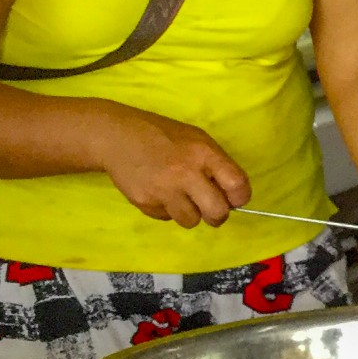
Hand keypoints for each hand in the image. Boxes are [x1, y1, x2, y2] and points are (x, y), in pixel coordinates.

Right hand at [101, 108, 251, 228]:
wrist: (117, 137)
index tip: (233, 199)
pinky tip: (158, 191)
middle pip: (217, 213)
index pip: (237, 185)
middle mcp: (186, 173)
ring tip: (179, 195)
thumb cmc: (164, 137)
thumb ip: (216, 165)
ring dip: (190, 213)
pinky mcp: (145, 202)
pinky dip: (167, 210)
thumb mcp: (197, 140)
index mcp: (204, 154)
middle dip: (217, 215)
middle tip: (209, 207)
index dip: (240, 197)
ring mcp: (164, 190)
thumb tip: (232, 197)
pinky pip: (166, 218)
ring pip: (192, 221)